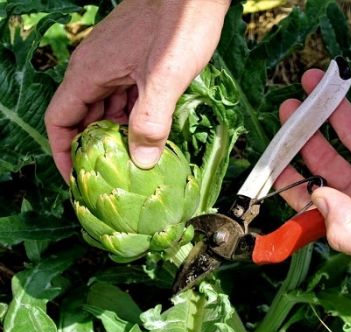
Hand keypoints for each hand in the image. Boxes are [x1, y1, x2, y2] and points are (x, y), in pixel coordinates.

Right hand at [45, 0, 229, 181]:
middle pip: (82, 117)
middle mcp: (96, 69)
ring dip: (114, 135)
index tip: (76, 179)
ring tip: (130, 162)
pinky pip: (124, 98)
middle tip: (109, 179)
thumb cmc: (180, 23)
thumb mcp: (166, 76)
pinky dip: (131, 119)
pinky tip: (147, 134)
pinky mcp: (135, 64)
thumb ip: (152, 119)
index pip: (59, 120)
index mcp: (90, 72)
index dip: (63, 153)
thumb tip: (142, 160)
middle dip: (92, 149)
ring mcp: (116, 65)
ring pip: (105, 109)